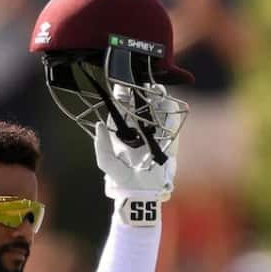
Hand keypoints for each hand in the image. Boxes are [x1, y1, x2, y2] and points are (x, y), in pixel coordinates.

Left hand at [95, 91, 178, 226]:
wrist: (141, 193)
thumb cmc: (121, 178)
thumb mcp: (107, 163)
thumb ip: (102, 146)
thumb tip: (100, 125)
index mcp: (123, 129)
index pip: (123, 106)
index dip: (124, 92)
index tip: (123, 80)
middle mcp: (138, 127)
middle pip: (141, 102)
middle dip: (142, 90)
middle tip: (143, 79)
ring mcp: (154, 132)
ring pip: (157, 108)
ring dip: (157, 97)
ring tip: (155, 88)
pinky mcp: (168, 139)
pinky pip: (170, 121)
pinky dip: (170, 111)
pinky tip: (166, 102)